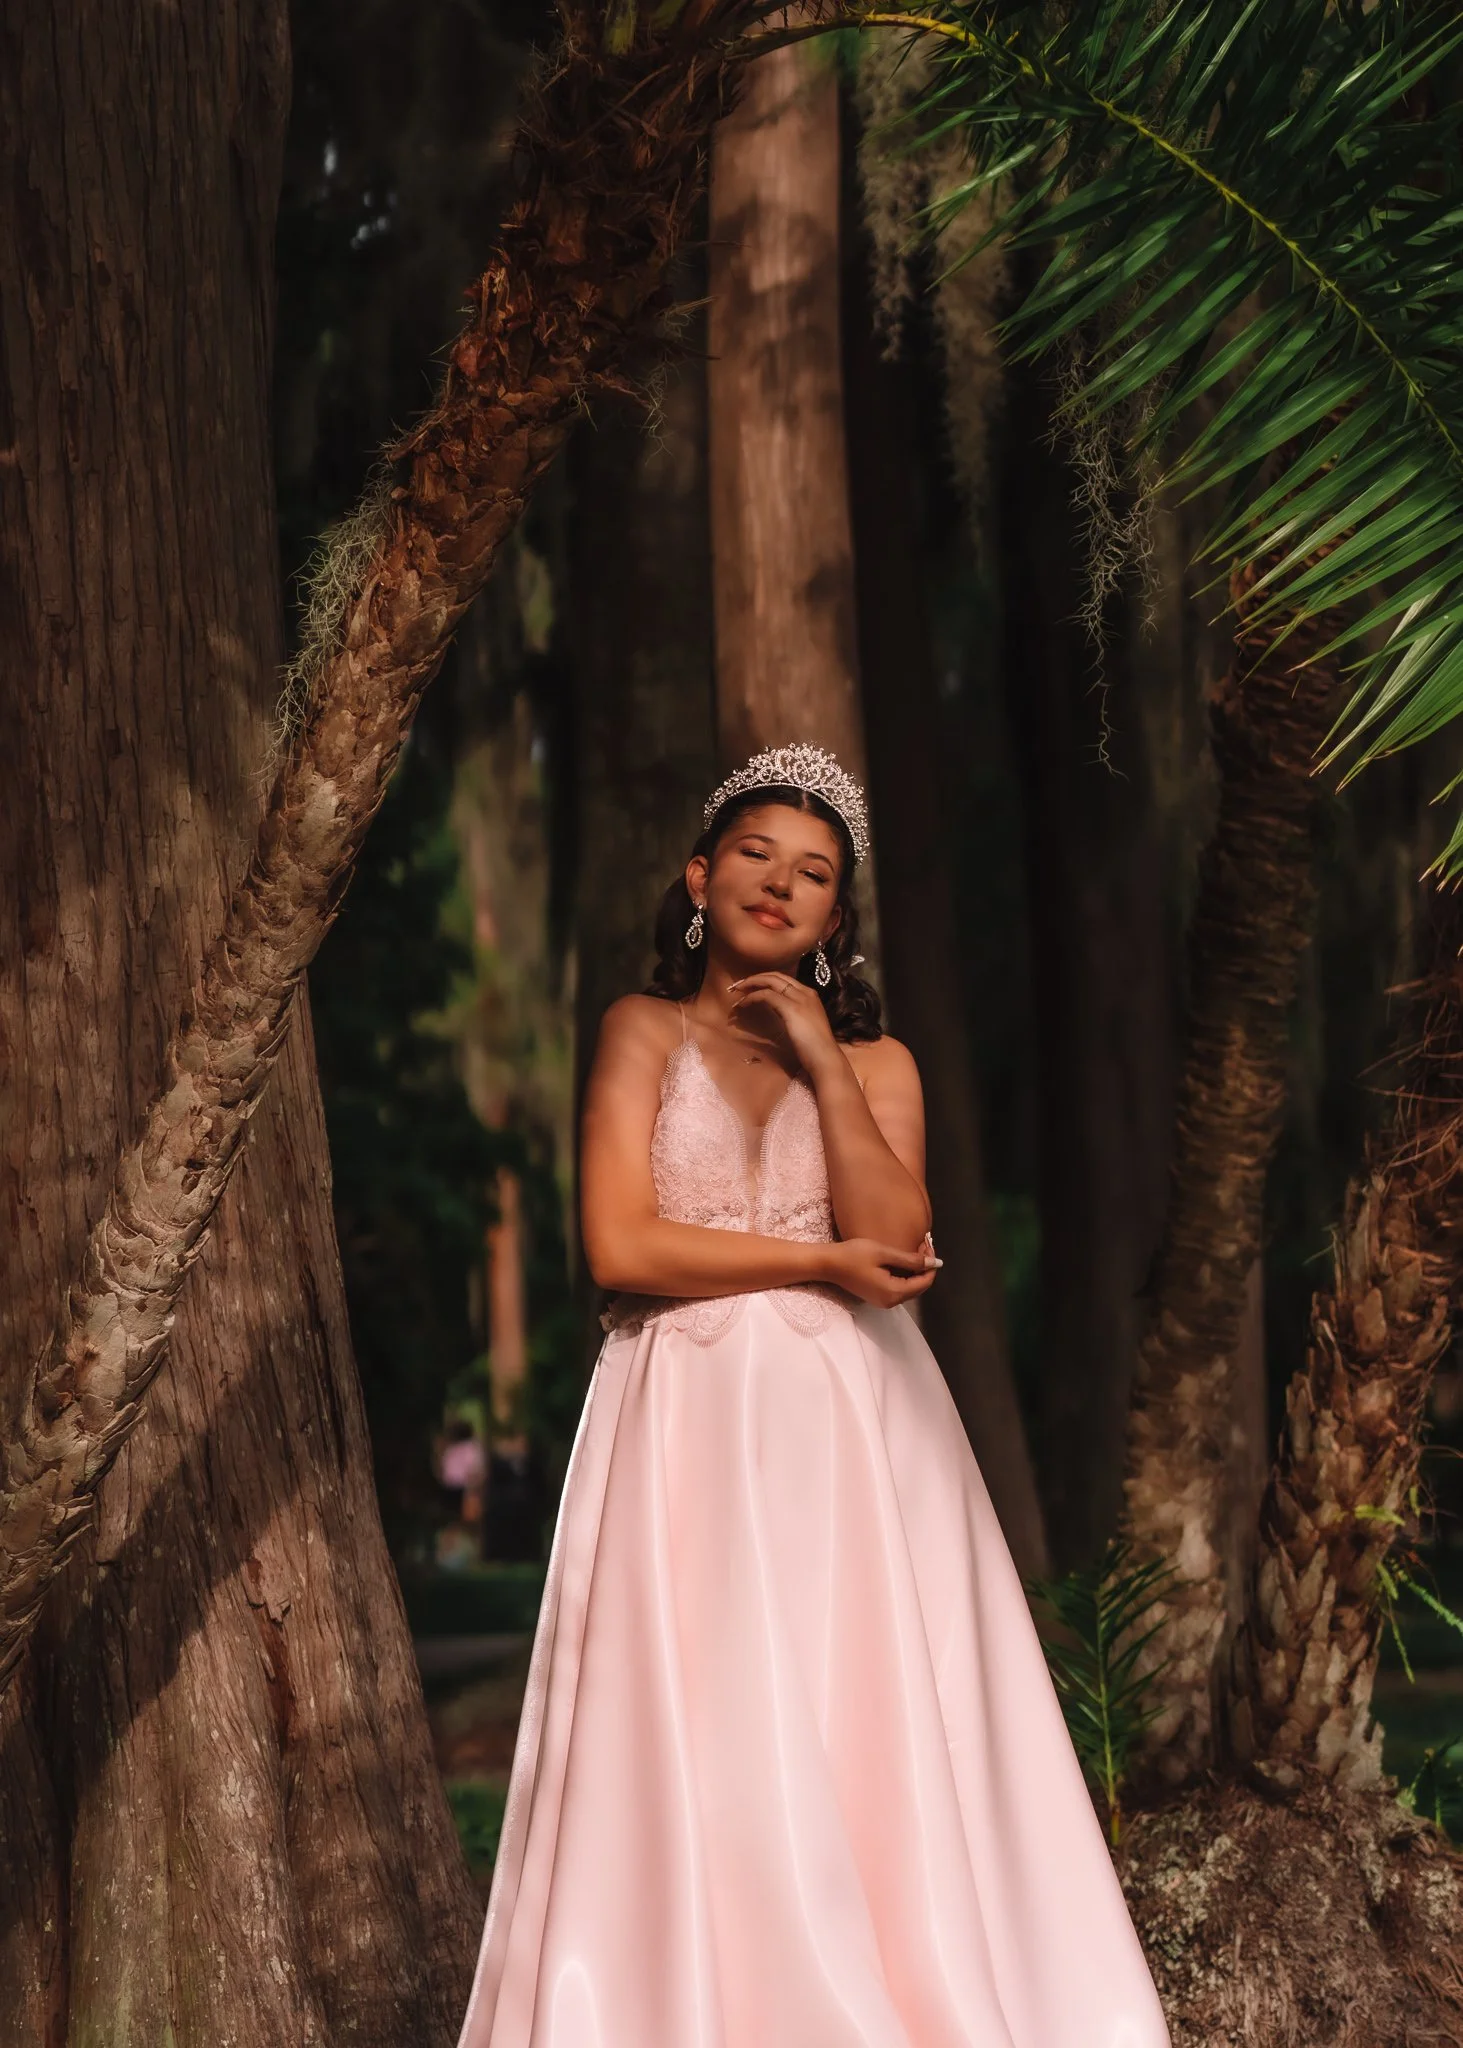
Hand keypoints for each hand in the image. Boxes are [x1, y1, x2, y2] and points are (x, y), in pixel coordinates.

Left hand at [729, 970, 839, 1076]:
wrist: (825, 1058)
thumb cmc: (814, 1048)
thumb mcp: (802, 1024)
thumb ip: (790, 1013)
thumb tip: (774, 1009)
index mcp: (809, 995)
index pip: (784, 979)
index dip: (765, 979)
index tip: (750, 986)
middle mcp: (805, 992)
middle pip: (775, 976)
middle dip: (755, 978)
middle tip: (738, 985)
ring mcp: (799, 998)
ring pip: (770, 981)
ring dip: (751, 984)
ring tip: (737, 991)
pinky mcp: (791, 1008)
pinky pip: (766, 995)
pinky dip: (752, 997)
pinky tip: (743, 1004)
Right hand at [822, 1238, 940, 1308]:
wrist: (828, 1264)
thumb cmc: (854, 1255)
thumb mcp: (883, 1253)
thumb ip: (910, 1260)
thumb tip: (935, 1263)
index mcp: (894, 1292)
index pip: (924, 1282)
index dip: (931, 1264)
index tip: (929, 1244)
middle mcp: (891, 1302)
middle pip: (919, 1287)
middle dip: (925, 1267)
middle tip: (924, 1244)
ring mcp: (884, 1301)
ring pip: (910, 1288)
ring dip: (916, 1270)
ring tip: (916, 1249)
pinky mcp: (878, 1297)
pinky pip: (899, 1288)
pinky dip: (905, 1275)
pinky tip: (904, 1260)